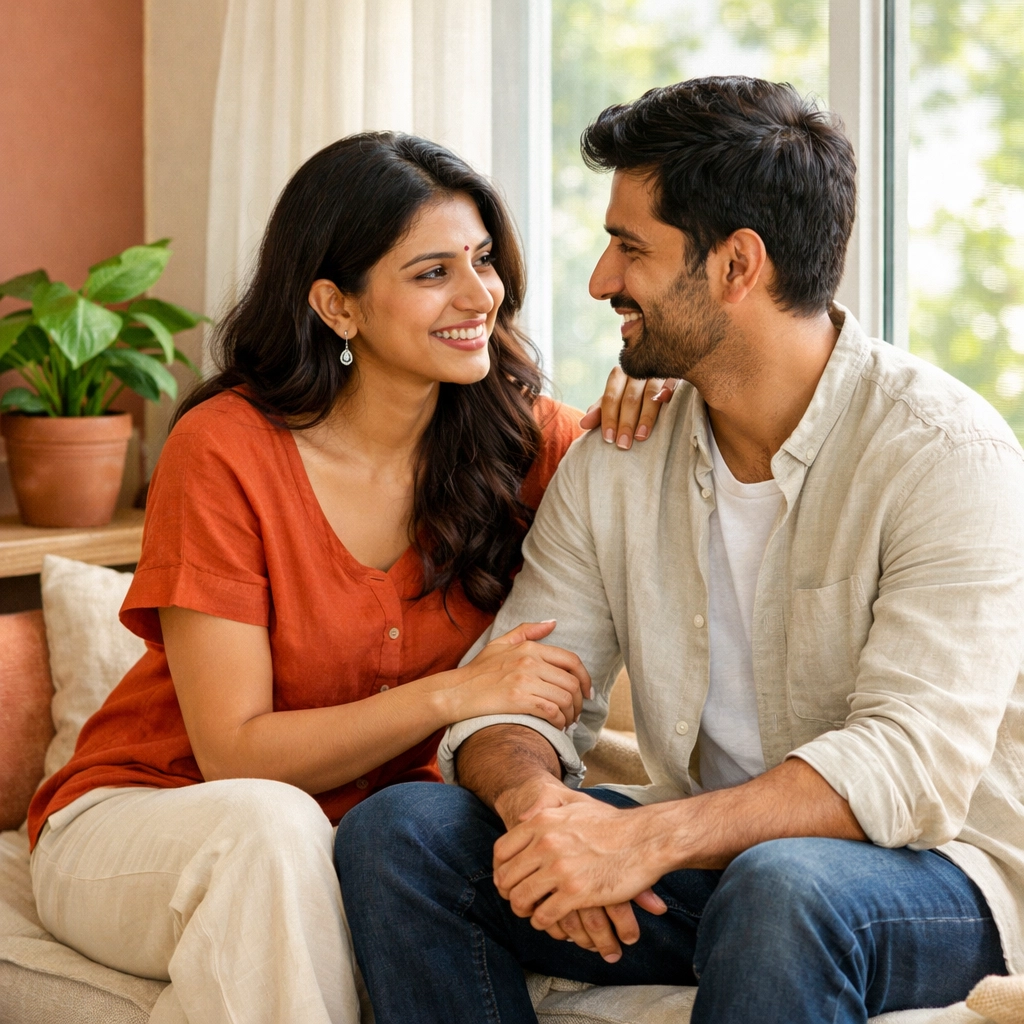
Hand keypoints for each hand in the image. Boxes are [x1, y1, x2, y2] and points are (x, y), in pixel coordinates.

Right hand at [443, 621, 591, 729]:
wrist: (455, 693)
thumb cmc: (477, 671)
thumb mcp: (501, 643)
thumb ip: (527, 630)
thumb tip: (553, 622)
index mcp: (529, 648)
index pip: (571, 661)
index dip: (585, 679)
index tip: (586, 693)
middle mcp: (530, 662)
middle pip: (571, 682)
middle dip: (579, 702)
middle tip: (575, 714)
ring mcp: (524, 680)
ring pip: (564, 698)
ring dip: (570, 715)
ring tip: (566, 722)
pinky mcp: (518, 700)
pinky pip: (551, 711)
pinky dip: (558, 722)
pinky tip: (555, 727)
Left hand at [492, 794, 669, 955]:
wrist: (644, 839)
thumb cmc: (611, 823)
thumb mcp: (574, 804)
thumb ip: (545, 806)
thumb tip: (521, 815)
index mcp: (542, 822)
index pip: (502, 851)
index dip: (500, 870)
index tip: (506, 880)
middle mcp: (546, 843)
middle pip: (508, 877)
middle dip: (509, 893)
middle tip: (518, 901)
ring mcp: (560, 868)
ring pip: (522, 899)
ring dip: (523, 911)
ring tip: (532, 913)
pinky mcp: (576, 892)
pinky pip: (544, 915)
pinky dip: (543, 922)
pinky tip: (551, 921)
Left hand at [579, 367, 678, 449]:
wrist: (662, 368)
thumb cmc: (633, 392)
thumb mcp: (616, 399)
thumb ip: (601, 410)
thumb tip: (583, 424)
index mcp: (620, 375)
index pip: (611, 397)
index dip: (608, 418)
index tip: (609, 439)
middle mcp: (637, 371)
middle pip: (629, 398)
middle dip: (625, 423)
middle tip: (623, 445)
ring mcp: (657, 371)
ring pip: (650, 394)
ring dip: (645, 417)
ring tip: (640, 437)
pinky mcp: (675, 374)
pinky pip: (672, 384)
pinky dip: (667, 393)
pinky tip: (666, 403)